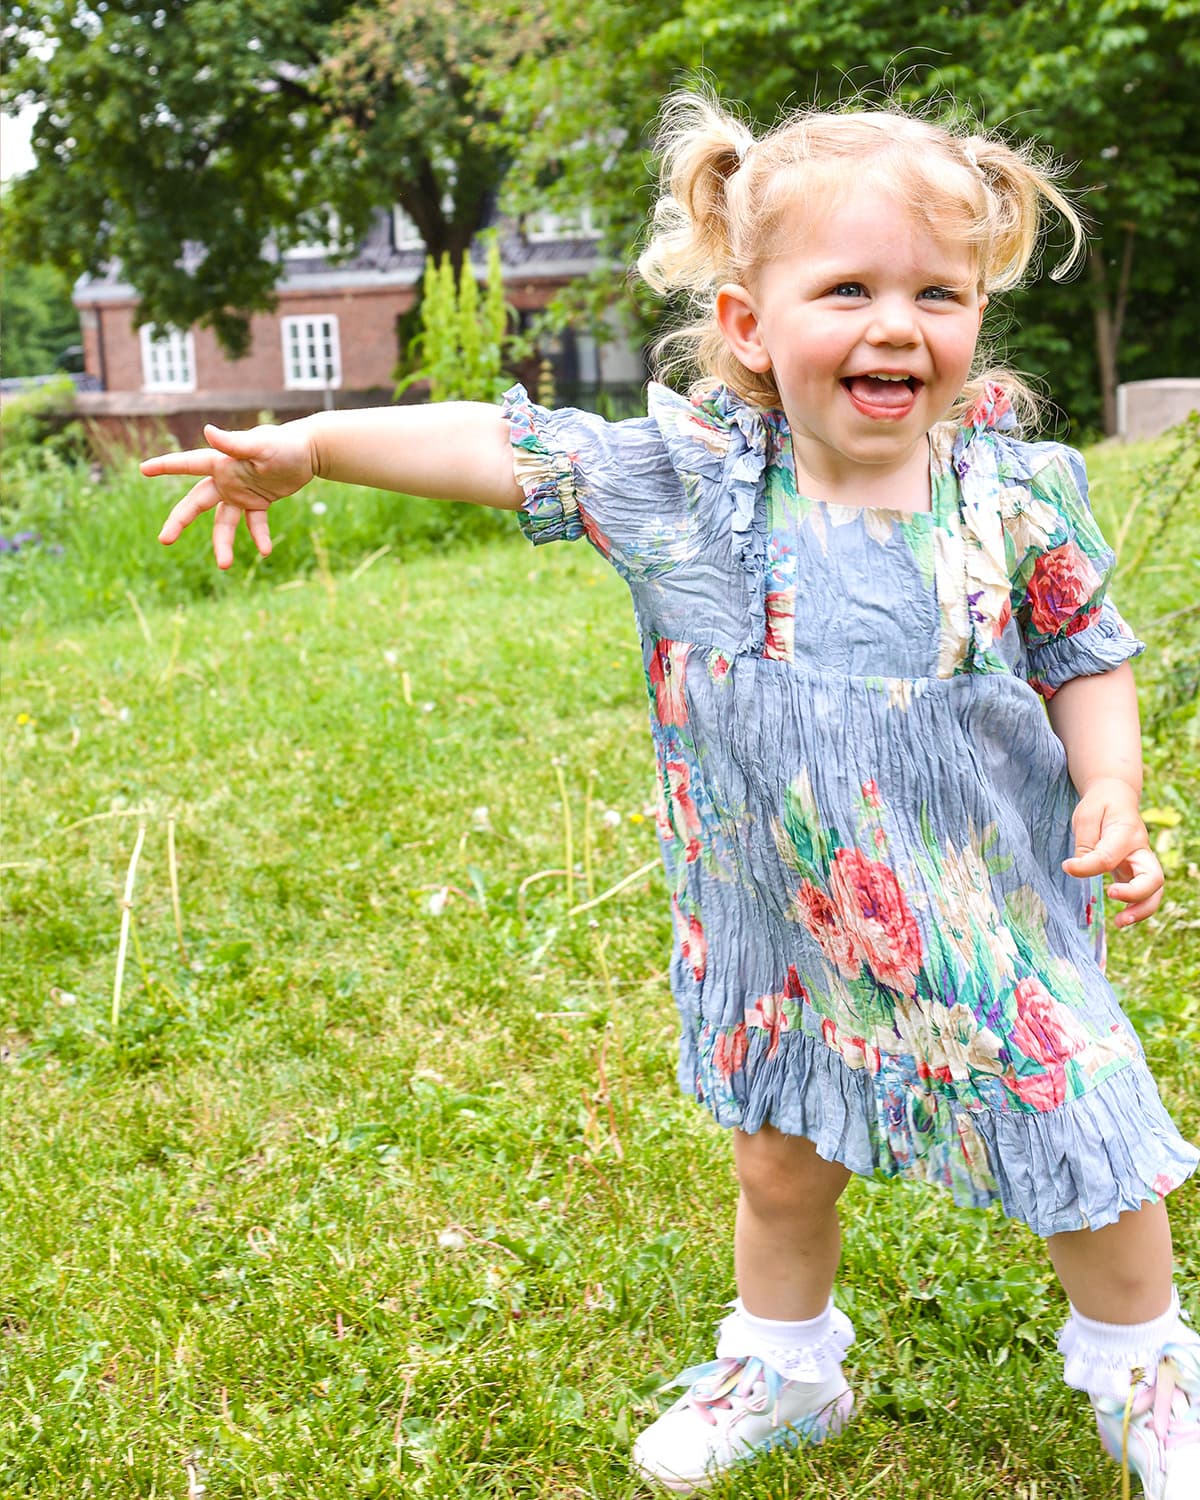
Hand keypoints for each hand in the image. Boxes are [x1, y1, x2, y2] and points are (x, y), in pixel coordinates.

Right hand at [141, 421, 315, 569]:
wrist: (308, 452)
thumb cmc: (284, 444)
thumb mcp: (261, 445)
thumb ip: (234, 443)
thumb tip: (207, 430)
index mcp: (221, 462)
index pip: (188, 464)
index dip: (166, 466)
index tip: (143, 469)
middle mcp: (226, 480)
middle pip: (196, 503)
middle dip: (180, 520)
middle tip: (164, 539)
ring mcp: (240, 493)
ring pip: (223, 522)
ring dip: (223, 542)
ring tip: (224, 565)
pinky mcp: (258, 503)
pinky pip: (254, 524)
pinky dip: (259, 536)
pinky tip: (265, 551)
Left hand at [1062, 777, 1163, 927]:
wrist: (1116, 798)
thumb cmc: (1100, 805)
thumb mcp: (1086, 816)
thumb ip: (1084, 842)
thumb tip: (1075, 868)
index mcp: (1126, 833)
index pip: (1109, 857)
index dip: (1087, 866)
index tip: (1066, 866)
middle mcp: (1140, 851)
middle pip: (1153, 878)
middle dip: (1136, 894)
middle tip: (1110, 895)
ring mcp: (1141, 863)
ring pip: (1154, 892)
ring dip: (1140, 910)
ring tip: (1119, 923)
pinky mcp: (1135, 873)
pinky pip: (1144, 894)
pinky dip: (1136, 909)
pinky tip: (1120, 918)